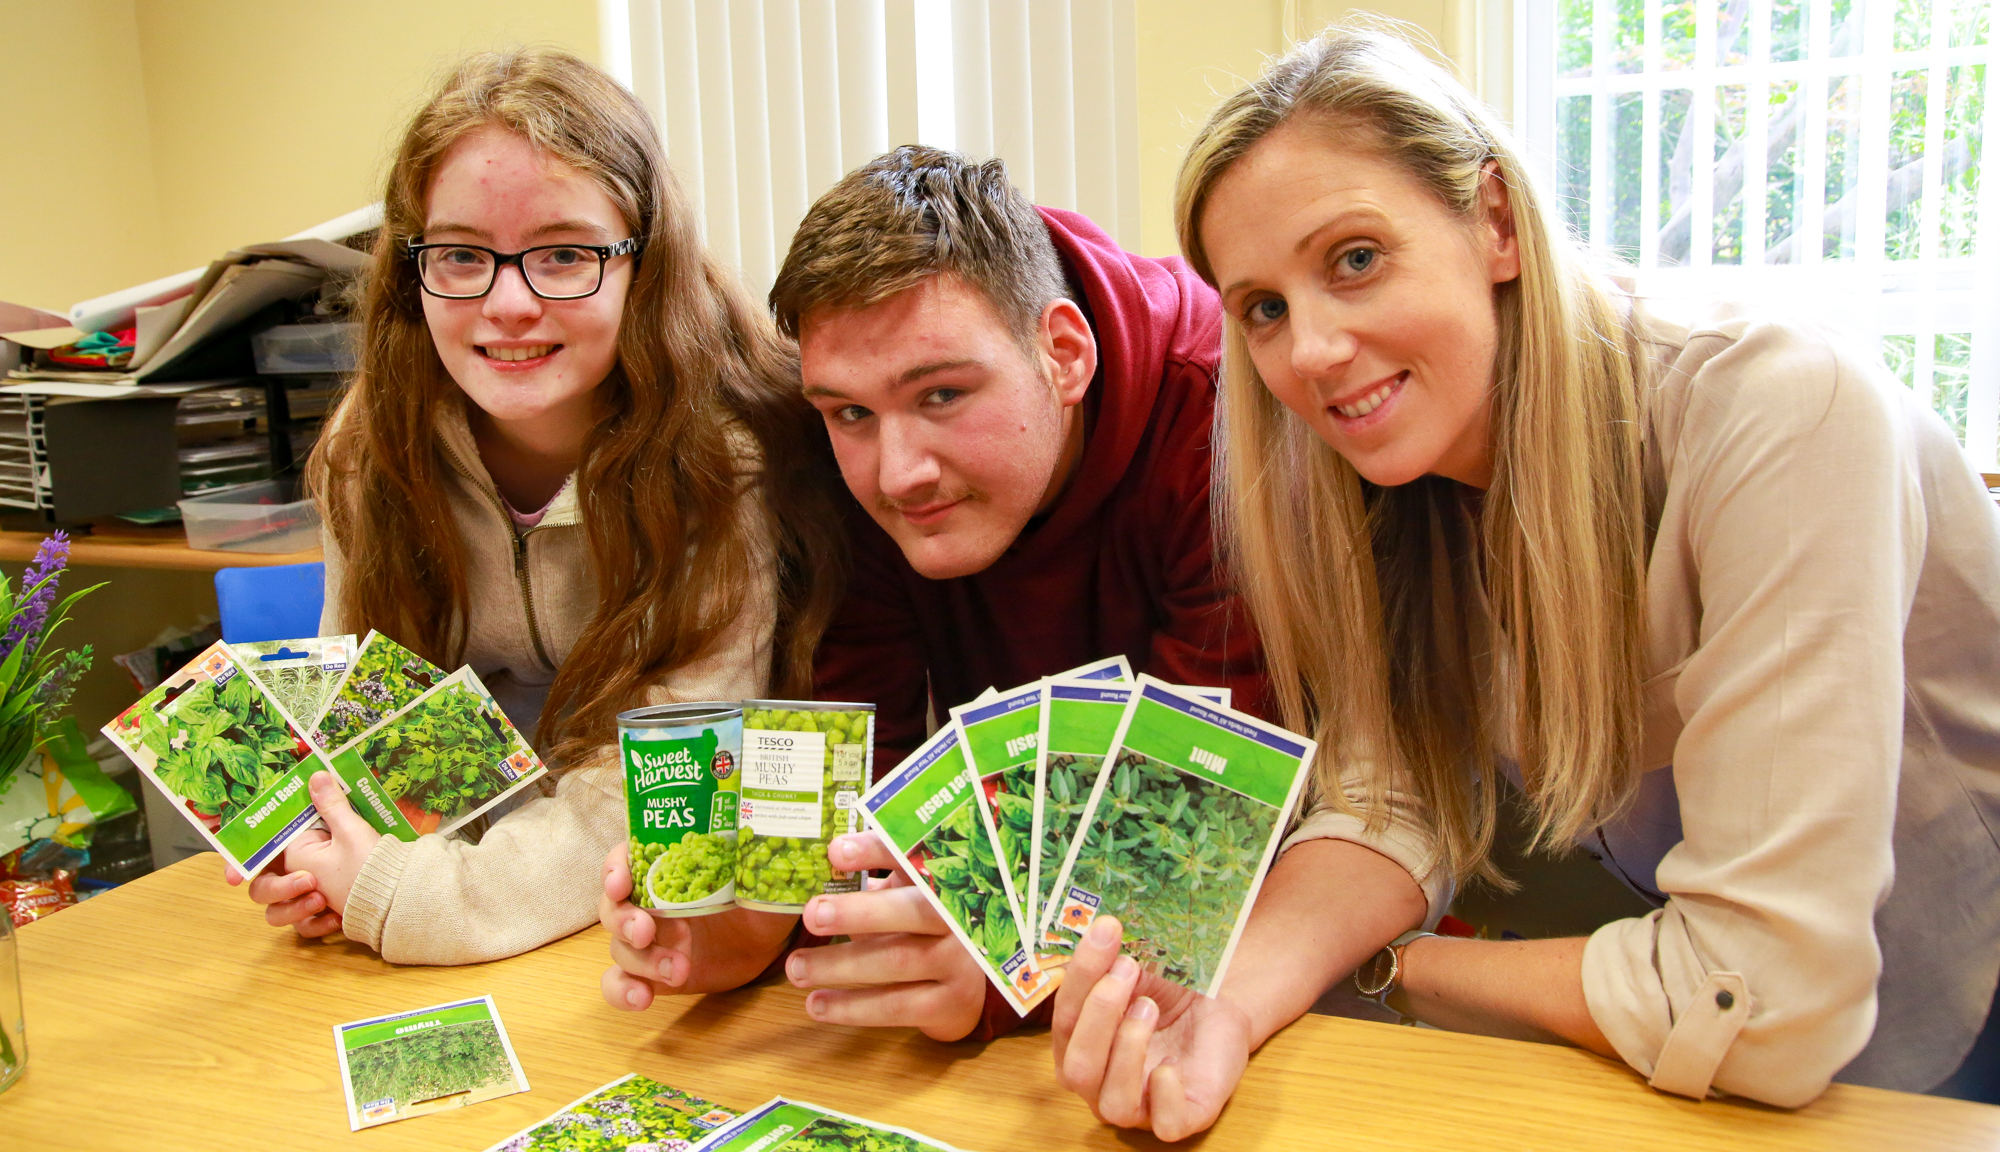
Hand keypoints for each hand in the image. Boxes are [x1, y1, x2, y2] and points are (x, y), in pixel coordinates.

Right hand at [223, 770, 381, 936]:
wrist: (397, 896)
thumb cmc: (372, 862)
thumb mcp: (350, 832)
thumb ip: (330, 806)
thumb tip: (318, 775)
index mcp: (299, 850)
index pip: (259, 855)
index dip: (238, 865)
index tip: (233, 879)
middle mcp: (297, 874)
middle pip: (261, 889)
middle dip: (278, 890)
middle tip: (308, 883)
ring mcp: (305, 898)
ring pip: (275, 914)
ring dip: (294, 911)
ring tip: (322, 902)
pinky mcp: (318, 917)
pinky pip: (302, 929)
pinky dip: (317, 926)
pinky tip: (336, 919)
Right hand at [599, 843, 796, 1007]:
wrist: (765, 941)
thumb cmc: (757, 897)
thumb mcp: (759, 875)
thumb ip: (754, 861)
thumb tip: (770, 849)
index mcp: (667, 869)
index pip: (626, 858)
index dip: (615, 868)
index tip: (621, 882)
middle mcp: (648, 902)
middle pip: (613, 907)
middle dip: (623, 920)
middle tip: (645, 932)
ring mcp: (648, 941)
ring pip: (620, 948)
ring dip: (641, 961)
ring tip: (679, 970)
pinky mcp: (651, 974)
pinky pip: (620, 982)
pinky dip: (621, 991)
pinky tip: (640, 999)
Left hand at [780, 832, 987, 1041]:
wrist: (963, 990)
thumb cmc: (916, 933)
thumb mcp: (898, 899)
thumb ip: (864, 885)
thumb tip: (809, 871)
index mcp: (941, 882)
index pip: (913, 857)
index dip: (876, 850)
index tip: (835, 851)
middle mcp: (959, 918)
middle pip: (915, 910)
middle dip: (860, 911)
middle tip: (812, 914)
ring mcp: (960, 962)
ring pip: (899, 960)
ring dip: (841, 965)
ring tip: (796, 968)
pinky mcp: (951, 1004)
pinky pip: (897, 1005)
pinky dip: (852, 1006)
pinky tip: (817, 1004)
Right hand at [1052, 915, 1252, 1141]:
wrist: (1220, 1004)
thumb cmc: (1168, 991)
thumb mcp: (1136, 969)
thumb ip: (1110, 959)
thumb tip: (1099, 927)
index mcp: (1079, 1048)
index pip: (1064, 1021)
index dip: (1081, 977)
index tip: (1107, 931)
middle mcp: (1100, 1084)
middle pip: (1078, 1069)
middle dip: (1099, 1014)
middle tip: (1127, 969)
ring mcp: (1139, 1106)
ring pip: (1112, 1103)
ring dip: (1126, 1049)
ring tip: (1149, 1008)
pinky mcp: (1181, 1117)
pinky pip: (1164, 1125)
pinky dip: (1163, 1097)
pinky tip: (1169, 1066)